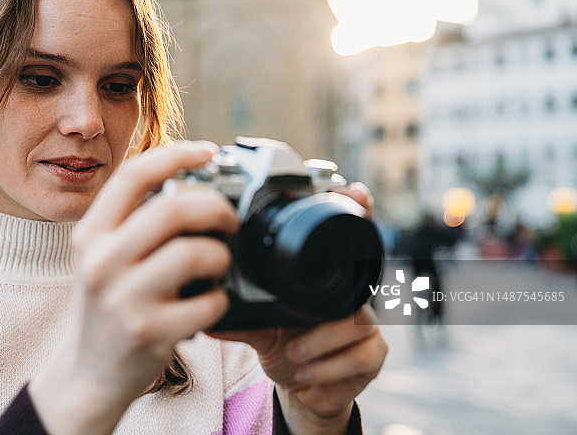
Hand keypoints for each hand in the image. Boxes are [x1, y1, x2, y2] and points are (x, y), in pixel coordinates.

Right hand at [29, 142, 238, 434]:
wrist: (87, 375)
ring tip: (218, 265)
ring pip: (193, 254)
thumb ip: (133, 223)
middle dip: (215, 208)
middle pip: (172, 209)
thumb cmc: (106, 309)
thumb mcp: (103, 258)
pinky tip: (211, 303)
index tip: (208, 151)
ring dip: (220, 256)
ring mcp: (123, 298)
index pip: (133, 175)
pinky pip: (207, 303)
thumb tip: (191, 184)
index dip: (176, 155)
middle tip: (229, 220)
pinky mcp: (148, 332)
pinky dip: (220, 300)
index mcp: (91, 234)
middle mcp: (101, 261)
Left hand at [211, 183, 387, 434]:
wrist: (305, 389)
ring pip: (356, 323)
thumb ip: (240, 317)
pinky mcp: (374, 355)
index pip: (344, 243)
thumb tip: (208, 308)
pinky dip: (329, 366)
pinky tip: (306, 371)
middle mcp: (349, 297)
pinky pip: (362, 354)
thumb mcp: (259, 327)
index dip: (357, 214)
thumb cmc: (286, 345)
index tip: (358, 193)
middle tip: (301, 317)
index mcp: (323, 281)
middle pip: (354, 284)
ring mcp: (366, 324)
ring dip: (319, 341)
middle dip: (340, 293)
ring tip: (293, 352)